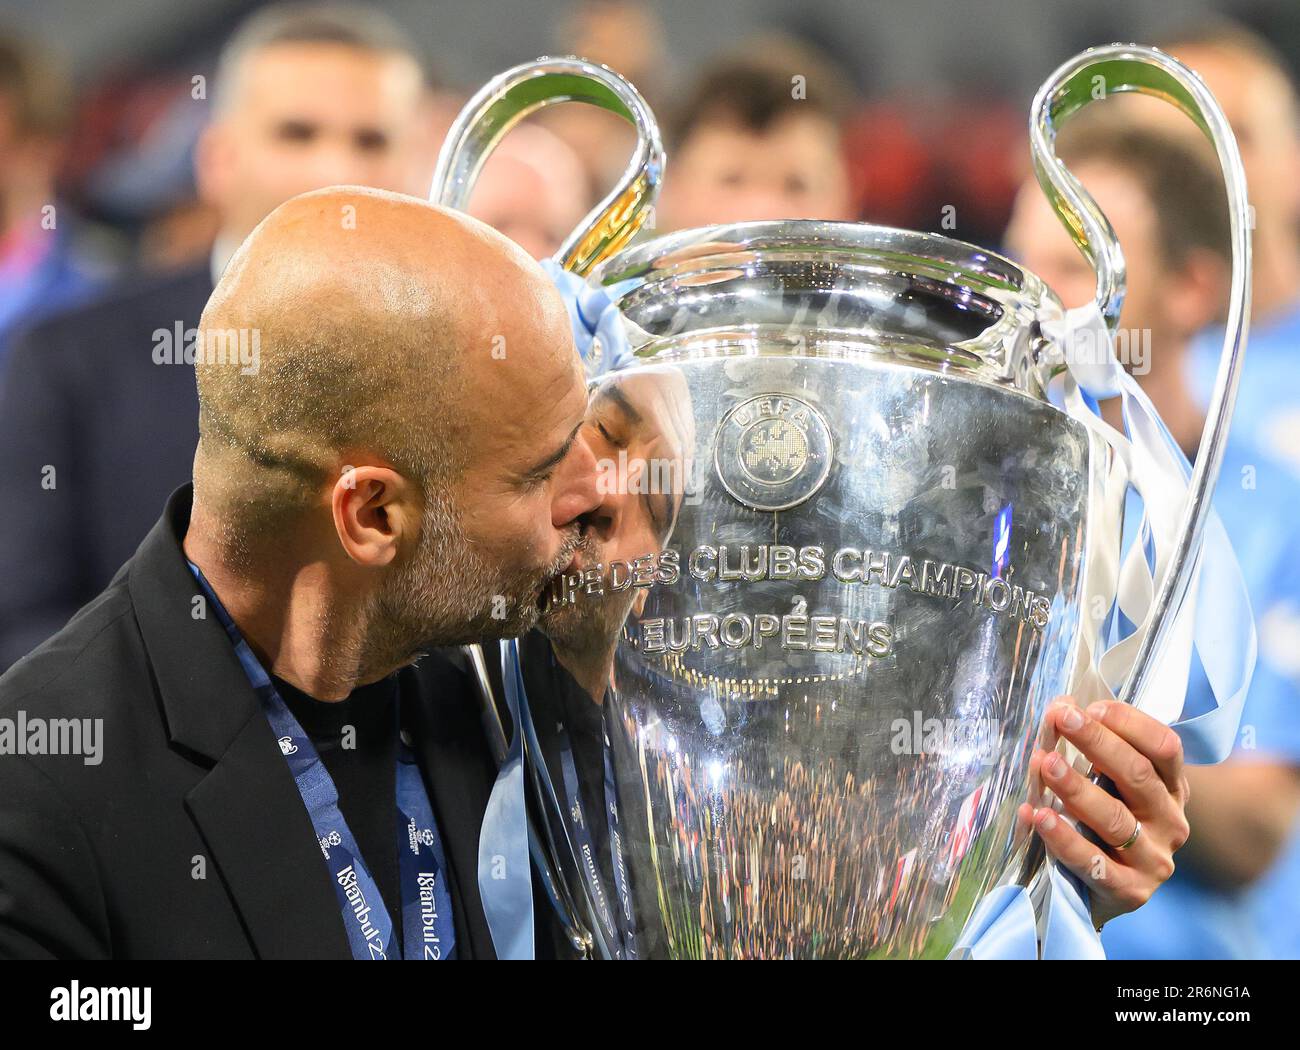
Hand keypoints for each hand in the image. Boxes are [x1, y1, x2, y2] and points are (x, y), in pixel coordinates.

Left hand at [1018, 699, 1190, 928]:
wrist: (1106, 894)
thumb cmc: (1103, 825)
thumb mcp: (1107, 785)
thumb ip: (1090, 751)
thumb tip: (1061, 707)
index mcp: (1171, 787)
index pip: (1165, 746)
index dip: (1130, 723)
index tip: (1090, 708)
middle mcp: (1170, 821)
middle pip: (1138, 775)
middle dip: (1097, 743)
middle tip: (1061, 719)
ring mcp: (1154, 859)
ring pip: (1115, 818)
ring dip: (1076, 787)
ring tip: (1045, 764)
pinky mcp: (1131, 891)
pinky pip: (1095, 863)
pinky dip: (1063, 839)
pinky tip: (1038, 816)